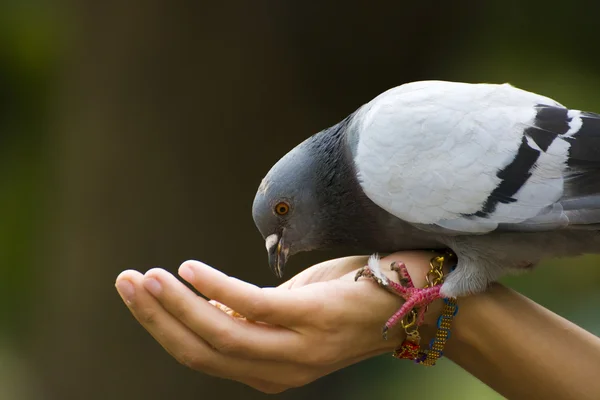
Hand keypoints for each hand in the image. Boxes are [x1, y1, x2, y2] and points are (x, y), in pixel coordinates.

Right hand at [115, 251, 442, 392]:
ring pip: (217, 335)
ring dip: (173, 306)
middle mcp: (277, 370)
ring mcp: (296, 349)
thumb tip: (204, 297)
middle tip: (124, 283)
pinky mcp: (311, 320)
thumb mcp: (290, 311)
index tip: (137, 294)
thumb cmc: (347, 300)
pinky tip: (189, 269)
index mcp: (268, 371)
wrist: (415, 301)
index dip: (162, 327)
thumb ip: (249, 313)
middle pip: (199, 352)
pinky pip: (250, 307)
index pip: (200, 356)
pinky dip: (213, 288)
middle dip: (155, 319)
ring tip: (144, 278)